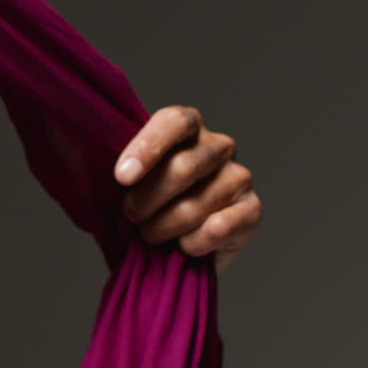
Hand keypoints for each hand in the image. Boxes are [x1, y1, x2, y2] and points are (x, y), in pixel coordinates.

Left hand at [114, 105, 262, 271]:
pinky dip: (193, 243)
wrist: (167, 245)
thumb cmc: (142, 205)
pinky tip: (183, 246)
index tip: (122, 178)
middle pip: (183, 168)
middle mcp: (217, 146)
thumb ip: (121, 172)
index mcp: (185, 127)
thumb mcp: (121, 184)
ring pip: (196, 205)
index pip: (175, 122)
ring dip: (163, 228)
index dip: (147, 148)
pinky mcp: (251, 211)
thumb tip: (116, 173)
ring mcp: (238, 177)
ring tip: (152, 234)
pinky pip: (221, 228)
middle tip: (131, 216)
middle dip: (146, 201)